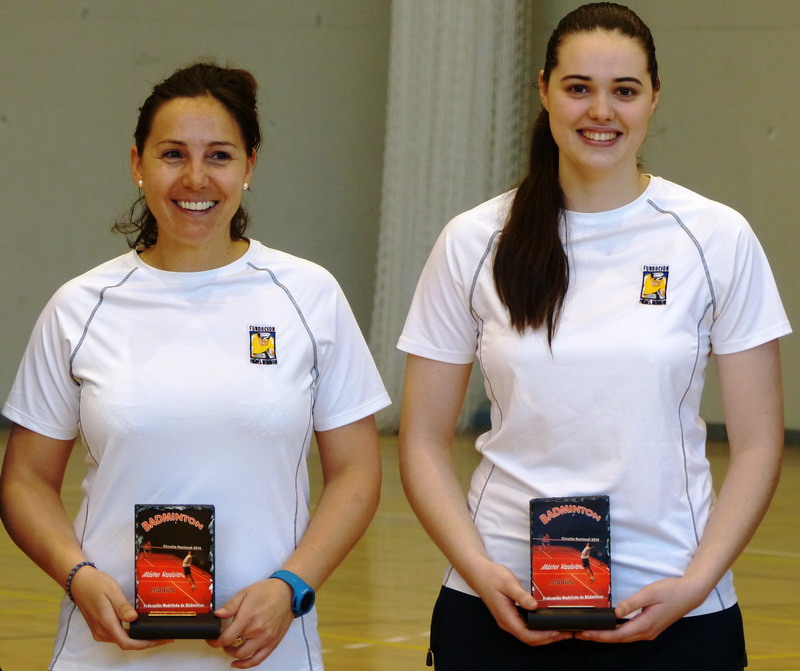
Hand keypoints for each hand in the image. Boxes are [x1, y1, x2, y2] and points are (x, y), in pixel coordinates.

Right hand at [70, 567, 171, 649]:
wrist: (80, 582)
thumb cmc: (96, 584)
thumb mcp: (112, 591)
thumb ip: (123, 607)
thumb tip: (134, 618)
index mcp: (106, 623)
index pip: (127, 642)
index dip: (144, 644)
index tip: (159, 640)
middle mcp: (102, 631)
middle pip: (126, 643)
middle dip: (145, 642)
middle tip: (162, 636)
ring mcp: (100, 631)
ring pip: (122, 640)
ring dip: (138, 639)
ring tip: (154, 632)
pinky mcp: (100, 628)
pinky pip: (117, 636)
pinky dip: (129, 635)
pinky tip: (139, 628)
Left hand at [207, 578, 294, 668]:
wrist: (289, 593)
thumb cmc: (269, 591)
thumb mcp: (245, 593)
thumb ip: (230, 606)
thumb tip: (217, 615)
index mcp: (247, 617)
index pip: (226, 638)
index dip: (215, 641)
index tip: (212, 639)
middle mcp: (256, 630)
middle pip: (233, 648)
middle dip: (223, 646)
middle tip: (222, 640)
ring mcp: (265, 638)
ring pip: (244, 656)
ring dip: (233, 655)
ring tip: (231, 648)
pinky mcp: (273, 643)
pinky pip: (258, 660)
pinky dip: (247, 664)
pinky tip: (239, 662)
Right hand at [471, 560, 572, 646]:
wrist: (478, 572)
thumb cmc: (491, 576)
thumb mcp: (508, 583)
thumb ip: (521, 596)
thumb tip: (535, 606)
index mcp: (505, 616)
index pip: (526, 635)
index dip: (543, 636)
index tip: (557, 632)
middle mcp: (507, 622)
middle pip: (529, 639)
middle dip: (548, 639)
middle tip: (565, 633)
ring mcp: (508, 619)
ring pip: (528, 635)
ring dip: (544, 635)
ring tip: (560, 630)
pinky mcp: (510, 615)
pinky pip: (526, 627)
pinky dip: (538, 629)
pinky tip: (546, 622)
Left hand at [576, 576, 706, 642]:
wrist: (690, 594)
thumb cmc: (670, 591)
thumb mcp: (649, 594)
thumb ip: (631, 604)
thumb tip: (615, 613)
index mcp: (645, 625)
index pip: (617, 635)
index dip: (599, 635)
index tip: (584, 633)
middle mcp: (646, 632)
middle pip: (618, 639)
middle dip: (598, 637)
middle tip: (579, 633)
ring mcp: (649, 631)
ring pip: (623, 638)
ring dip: (606, 636)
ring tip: (590, 631)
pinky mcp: (650, 627)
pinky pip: (629, 633)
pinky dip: (616, 632)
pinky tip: (608, 628)